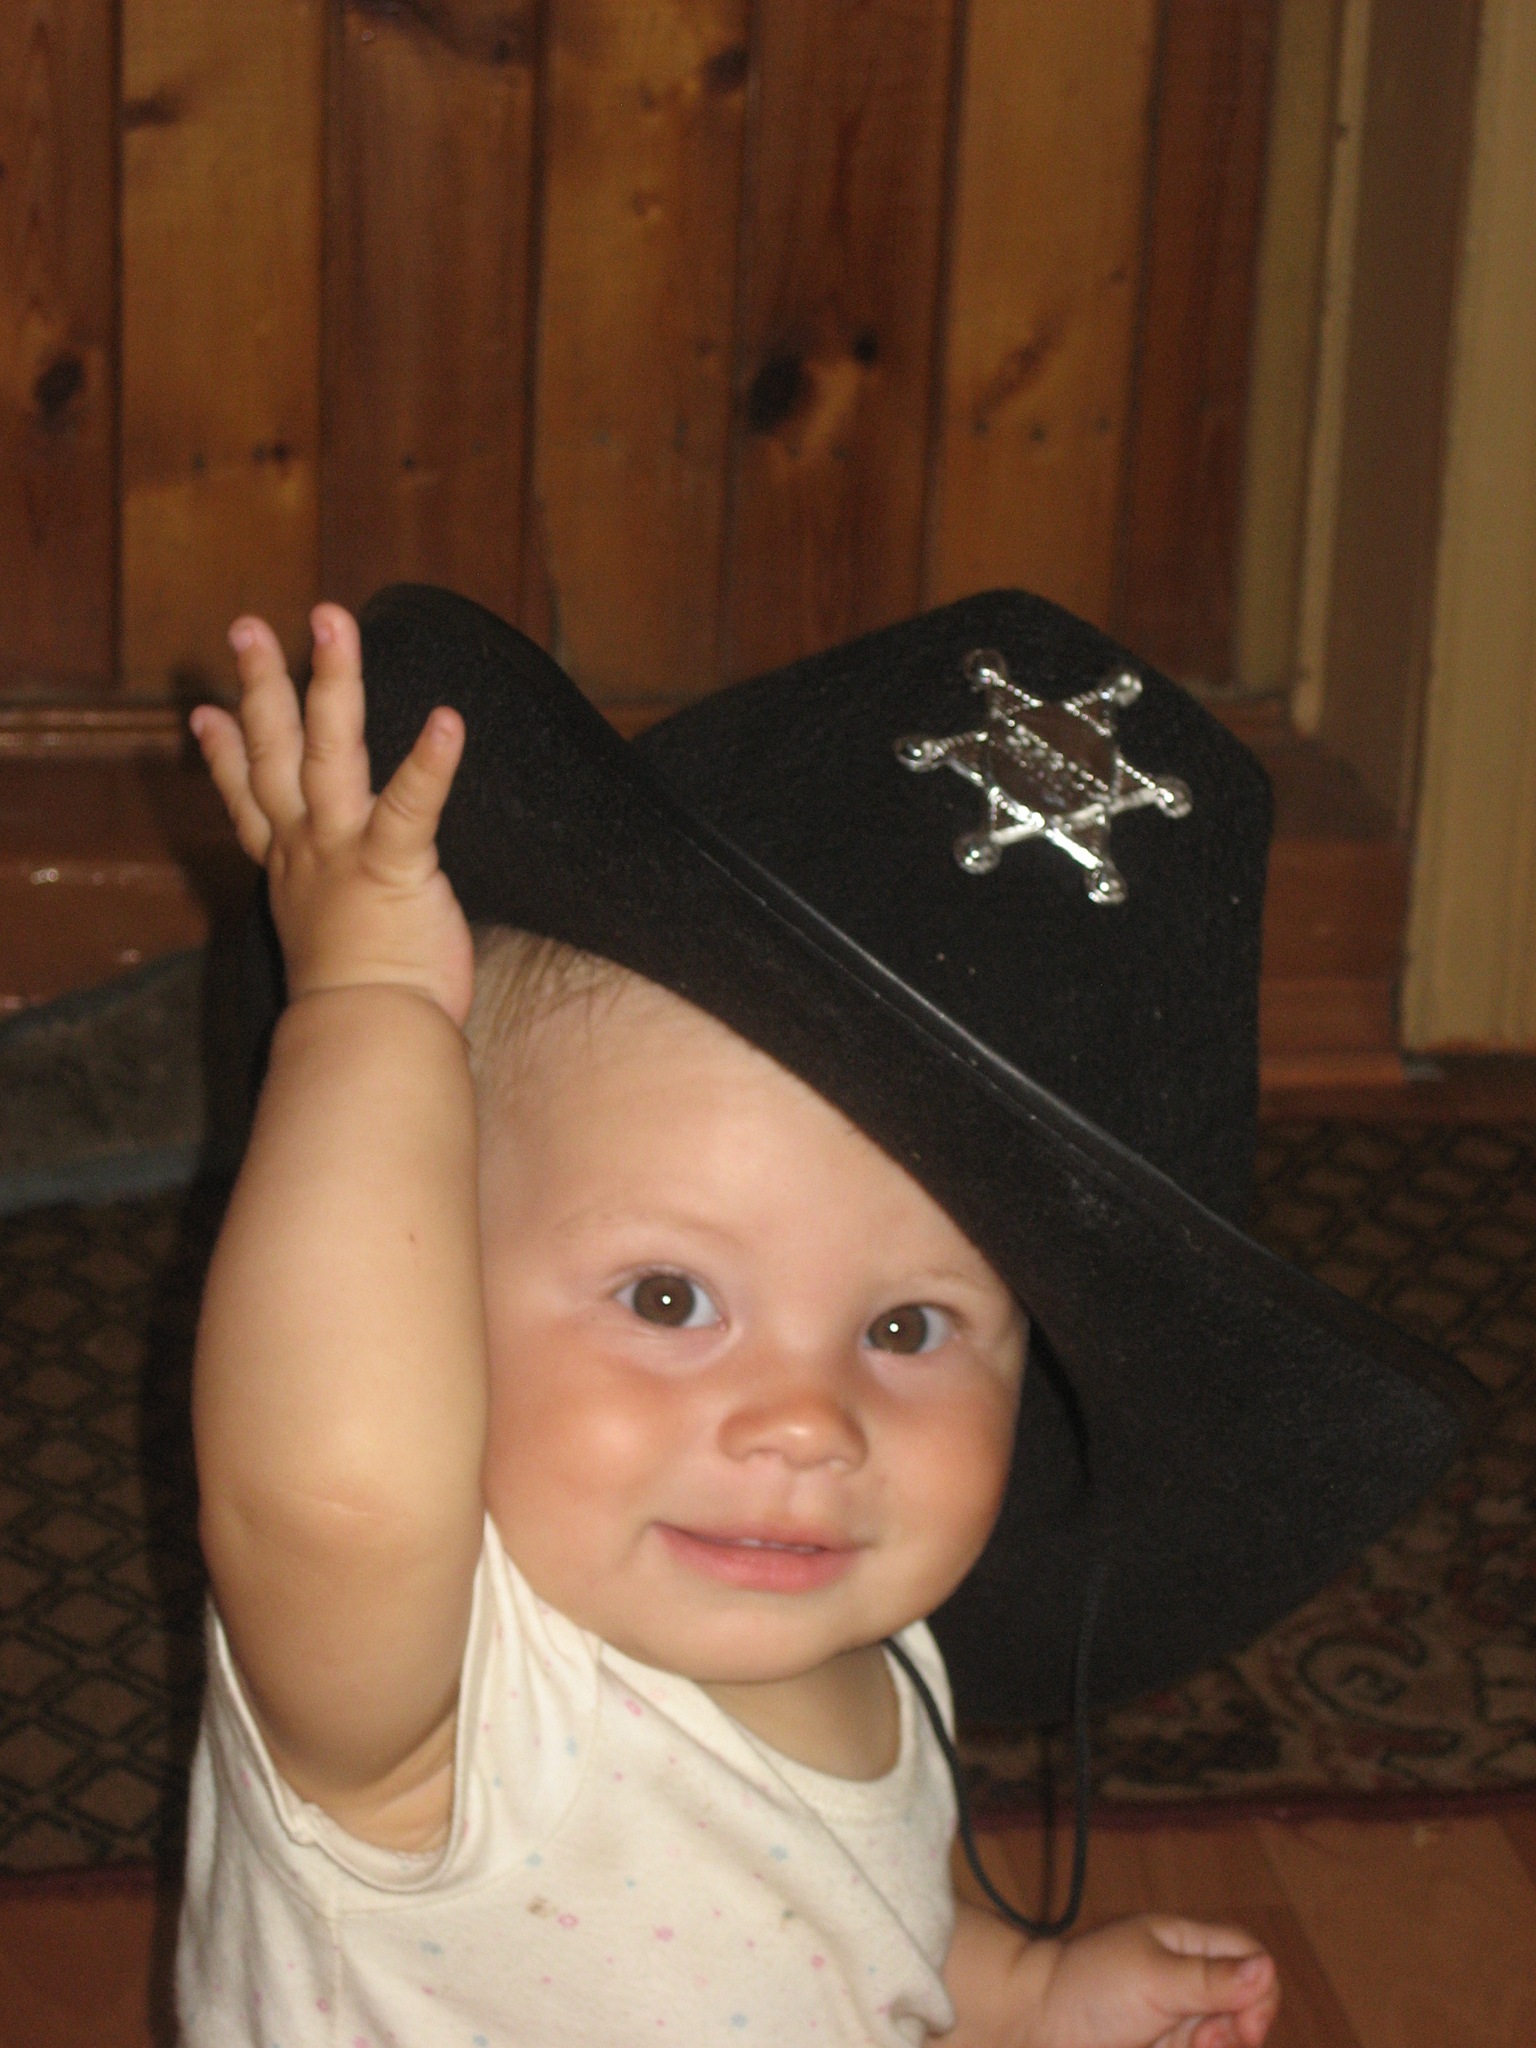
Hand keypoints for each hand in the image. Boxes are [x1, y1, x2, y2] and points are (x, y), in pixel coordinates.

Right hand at [191, 604, 474, 1026]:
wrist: (367, 1041)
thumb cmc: (362, 1005)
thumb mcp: (328, 943)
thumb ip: (326, 910)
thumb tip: (328, 908)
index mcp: (291, 870)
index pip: (248, 800)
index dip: (225, 754)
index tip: (206, 711)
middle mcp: (306, 851)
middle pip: (274, 753)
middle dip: (261, 685)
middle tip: (247, 626)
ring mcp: (342, 853)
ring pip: (327, 751)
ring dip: (329, 681)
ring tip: (332, 621)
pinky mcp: (392, 867)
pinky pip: (409, 806)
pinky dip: (429, 764)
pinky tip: (448, 721)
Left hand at [1033, 1915, 1277, 2047]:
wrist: (1035, 2025)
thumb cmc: (1090, 1990)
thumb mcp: (1155, 1980)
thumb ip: (1212, 1978)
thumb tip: (1268, 1967)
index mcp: (1186, 1943)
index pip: (1251, 1957)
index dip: (1261, 1992)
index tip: (1244, 2028)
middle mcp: (1186, 1979)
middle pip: (1245, 2006)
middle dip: (1233, 2031)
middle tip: (1201, 2040)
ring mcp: (1175, 2016)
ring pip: (1221, 2037)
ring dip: (1208, 2047)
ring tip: (1178, 2046)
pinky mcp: (1163, 2044)